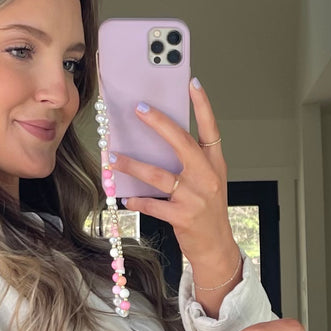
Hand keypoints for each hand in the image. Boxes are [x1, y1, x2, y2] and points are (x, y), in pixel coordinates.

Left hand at [103, 78, 233, 260]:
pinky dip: (138, 201)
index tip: (193, 83)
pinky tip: (126, 198)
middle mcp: (207, 177)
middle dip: (159, 124)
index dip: (203, 105)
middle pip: (182, 143)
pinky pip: (153, 204)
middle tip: (139, 110)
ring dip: (133, 166)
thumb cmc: (208, 212)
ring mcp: (195, 198)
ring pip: (158, 175)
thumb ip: (191, 163)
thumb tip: (159, 141)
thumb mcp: (208, 182)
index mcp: (215, 165)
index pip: (211, 129)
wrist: (217, 248)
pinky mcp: (183, 217)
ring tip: (114, 158)